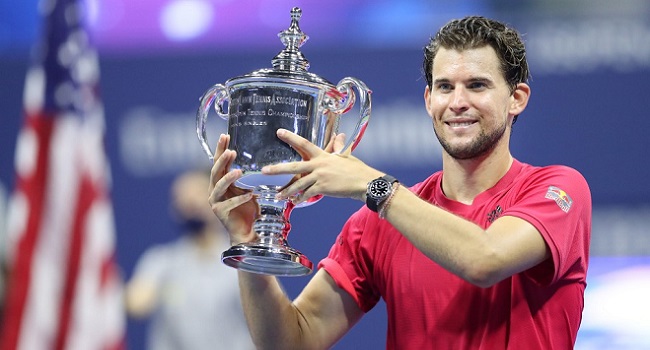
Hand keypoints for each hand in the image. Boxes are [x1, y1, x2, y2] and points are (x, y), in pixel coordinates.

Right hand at [208, 134, 258, 244]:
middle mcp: (214, 190)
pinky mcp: (220, 213)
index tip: (225, 135)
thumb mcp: (248, 188)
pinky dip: (240, 198)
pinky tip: (250, 194)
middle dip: (221, 160)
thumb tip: (259, 158)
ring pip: (218, 186)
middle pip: (215, 171)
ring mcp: (215, 202)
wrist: (247, 231)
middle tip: (230, 150)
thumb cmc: (248, 208)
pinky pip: (229, 204)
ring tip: (239, 171)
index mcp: (220, 182)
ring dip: (228, 178)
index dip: (220, 149)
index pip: (219, 162)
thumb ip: (247, 176)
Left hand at [262, 129, 382, 203]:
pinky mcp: (323, 188)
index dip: (291, 137)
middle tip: (264, 171)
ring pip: (298, 184)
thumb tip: (340, 136)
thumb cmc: (357, 170)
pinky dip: (300, 198)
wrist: (365, 183)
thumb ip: (340, 147)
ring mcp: (320, 177)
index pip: (304, 144)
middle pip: (294, 166)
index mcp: (323, 155)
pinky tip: (295, 202)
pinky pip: (307, 194)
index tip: (279, 132)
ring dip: (287, 190)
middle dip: (277, 169)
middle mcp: (319, 165)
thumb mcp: (347, 156)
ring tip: (278, 194)